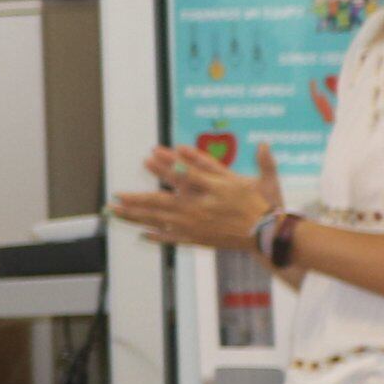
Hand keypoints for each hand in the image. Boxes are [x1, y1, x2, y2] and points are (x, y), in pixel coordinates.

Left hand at [110, 143, 279, 254]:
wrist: (268, 237)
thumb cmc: (265, 208)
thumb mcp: (266, 182)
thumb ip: (262, 162)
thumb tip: (263, 144)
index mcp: (213, 191)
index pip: (184, 175)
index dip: (166, 165)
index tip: (149, 156)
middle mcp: (199, 209)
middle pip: (161, 202)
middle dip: (136, 198)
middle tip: (115, 194)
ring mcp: (195, 226)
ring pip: (160, 221)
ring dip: (136, 216)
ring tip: (115, 212)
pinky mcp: (198, 239)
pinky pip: (172, 238)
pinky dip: (156, 236)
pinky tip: (141, 234)